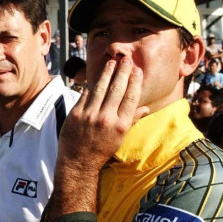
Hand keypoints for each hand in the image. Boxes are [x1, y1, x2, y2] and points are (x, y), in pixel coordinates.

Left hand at [57, 58, 148, 172]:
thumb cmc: (102, 150)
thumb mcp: (120, 138)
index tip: (137, 70)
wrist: (78, 161)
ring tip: (111, 63)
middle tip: (125, 60)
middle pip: (117, 89)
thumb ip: (132, 120)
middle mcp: (106, 118)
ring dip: (107, 73)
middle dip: (122, 72)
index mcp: (120, 125)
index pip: (131, 98)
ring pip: (100, 88)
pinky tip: (96, 76)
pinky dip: (91, 85)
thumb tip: (146, 107)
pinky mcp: (75, 114)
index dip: (134, 82)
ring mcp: (90, 115)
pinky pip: (85, 94)